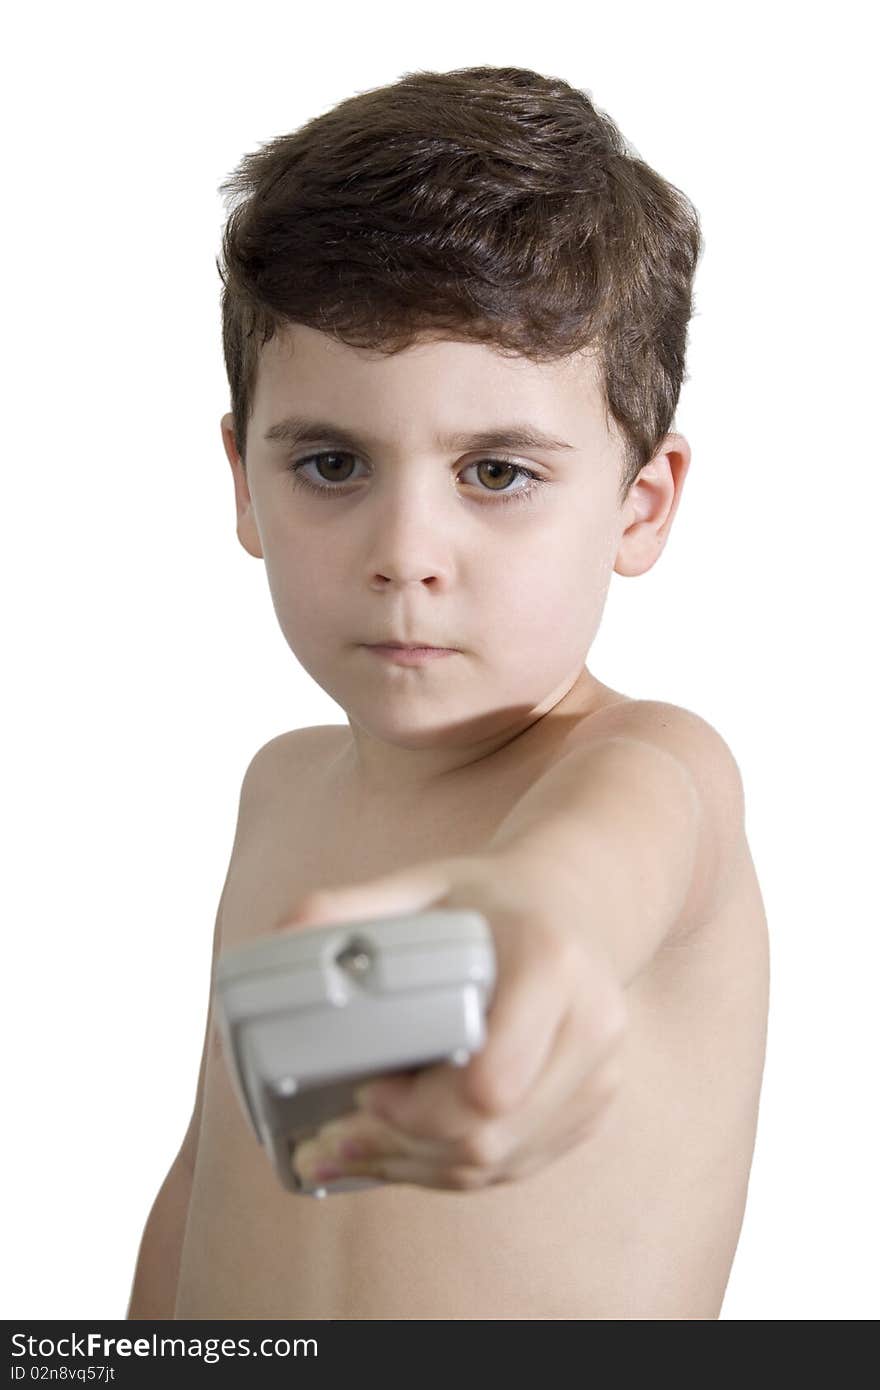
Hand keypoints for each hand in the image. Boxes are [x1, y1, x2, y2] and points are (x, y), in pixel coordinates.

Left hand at [278, 852, 627, 1191]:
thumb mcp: (422, 885)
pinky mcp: (590, 1108)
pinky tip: (398, 1154)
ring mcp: (597, 1075)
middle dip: (400, 1146)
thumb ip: (351, 908)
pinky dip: (450, 1169)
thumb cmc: (490, 899)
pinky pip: (516, 1164)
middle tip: (331, 1139)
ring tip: (345, 1155)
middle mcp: (590, 1023)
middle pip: (488, 1132)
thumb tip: (282, 941)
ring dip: (416, 1167)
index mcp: (550, 960)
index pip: (491, 1078)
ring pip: (499, 1161)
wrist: (573, 907)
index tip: (369, 1085)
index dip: (419, 1105)